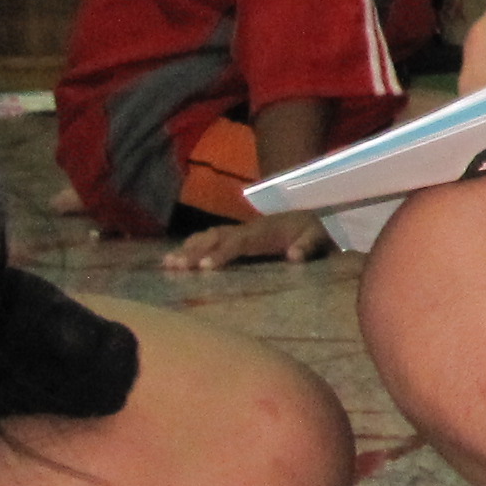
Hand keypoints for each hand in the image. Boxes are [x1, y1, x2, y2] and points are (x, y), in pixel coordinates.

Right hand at [165, 209, 331, 269]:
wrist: (313, 217)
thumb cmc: (314, 231)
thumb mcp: (318, 238)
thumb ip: (308, 246)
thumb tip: (294, 256)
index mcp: (265, 232)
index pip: (238, 243)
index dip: (222, 253)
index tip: (204, 267)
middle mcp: (247, 229)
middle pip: (216, 238)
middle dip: (195, 251)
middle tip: (172, 265)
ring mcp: (241, 231)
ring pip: (210, 237)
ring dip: (189, 248)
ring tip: (167, 262)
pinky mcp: (238, 235)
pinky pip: (213, 239)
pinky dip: (195, 246)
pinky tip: (179, 257)